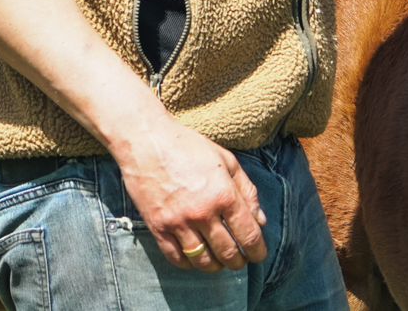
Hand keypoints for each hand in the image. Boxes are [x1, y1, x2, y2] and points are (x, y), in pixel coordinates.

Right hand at [112, 115, 267, 272]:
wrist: (146, 140)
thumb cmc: (188, 146)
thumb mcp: (226, 160)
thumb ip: (247, 190)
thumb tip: (261, 220)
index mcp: (224, 195)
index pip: (248, 234)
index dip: (258, 251)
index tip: (259, 255)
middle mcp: (203, 213)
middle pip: (228, 253)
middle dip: (239, 262)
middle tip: (240, 261)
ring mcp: (178, 222)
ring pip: (203, 260)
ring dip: (215, 266)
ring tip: (219, 262)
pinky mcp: (158, 227)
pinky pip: (176, 258)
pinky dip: (189, 264)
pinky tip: (195, 258)